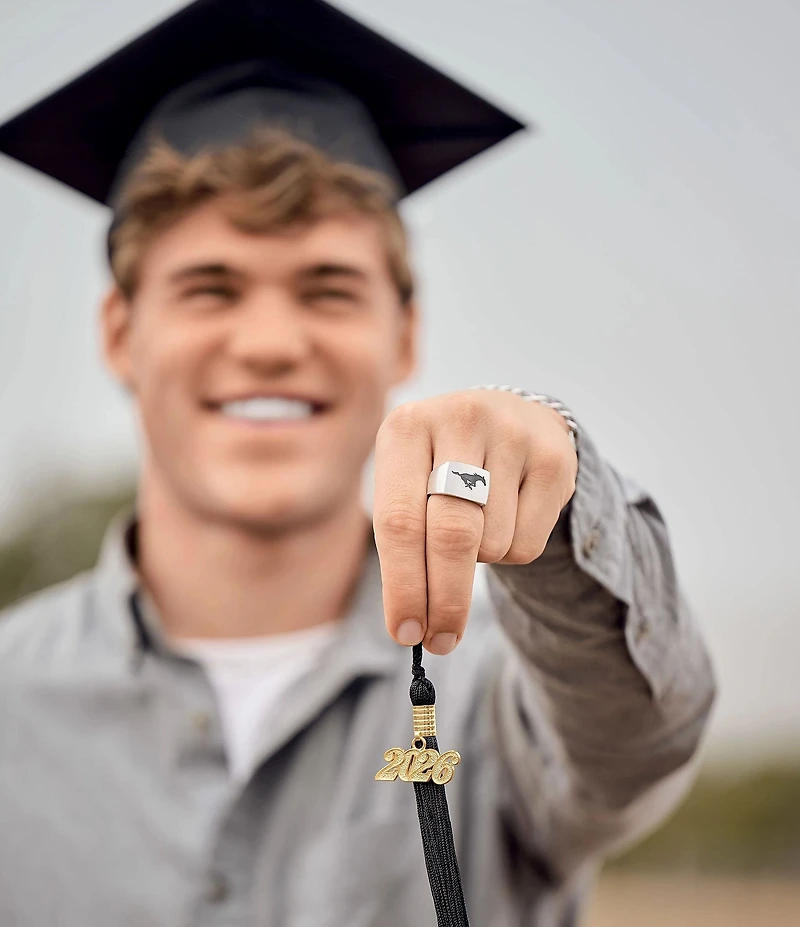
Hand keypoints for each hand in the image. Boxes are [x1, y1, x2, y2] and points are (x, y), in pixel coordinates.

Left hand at [373, 390, 577, 654]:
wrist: (506, 417)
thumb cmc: (438, 466)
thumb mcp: (406, 482)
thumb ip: (401, 542)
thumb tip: (409, 626)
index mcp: (406, 427)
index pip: (399, 522)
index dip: (402, 585)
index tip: (404, 634)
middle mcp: (460, 419)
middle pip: (452, 537)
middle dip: (445, 601)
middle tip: (440, 641)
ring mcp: (512, 434)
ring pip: (493, 543)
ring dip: (480, 563)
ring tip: (477, 529)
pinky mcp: (554, 457)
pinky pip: (529, 542)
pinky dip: (511, 554)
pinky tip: (505, 520)